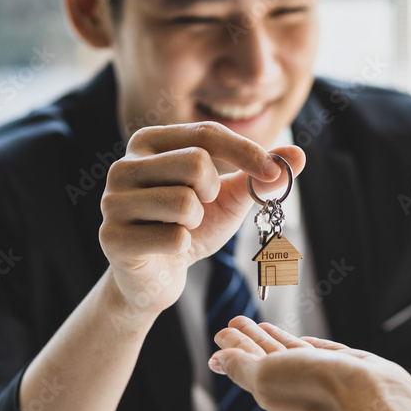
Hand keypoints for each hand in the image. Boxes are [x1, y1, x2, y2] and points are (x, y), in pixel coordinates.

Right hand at [99, 122, 304, 317]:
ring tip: (181, 228)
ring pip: (185, 202)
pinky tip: (168, 249)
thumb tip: (298, 154)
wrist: (157, 275)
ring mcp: (112, 201)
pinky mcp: (112, 238)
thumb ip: (260, 176)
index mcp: (149, 142)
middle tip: (202, 208)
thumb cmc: (191, 227)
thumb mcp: (230, 198)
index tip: (273, 172)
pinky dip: (184, 247)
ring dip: (197, 223)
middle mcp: (124, 165)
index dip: (247, 152)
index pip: (206, 134)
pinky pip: (174, 238)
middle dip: (214, 192)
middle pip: (196, 162)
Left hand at [208, 317, 410, 410]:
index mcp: (270, 386)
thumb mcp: (263, 376)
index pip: (246, 361)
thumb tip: (218, 358)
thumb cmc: (315, 390)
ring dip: (271, 337)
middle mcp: (293, 380)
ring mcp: (319, 372)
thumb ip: (239, 366)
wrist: (367, 397)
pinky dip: (304, 344)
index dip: (234, 346)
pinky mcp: (343, 364)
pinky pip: (317, 351)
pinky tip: (298, 340)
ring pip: (289, 351)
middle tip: (236, 321)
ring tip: (258, 324)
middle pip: (265, 355)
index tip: (222, 331)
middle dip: (249, 338)